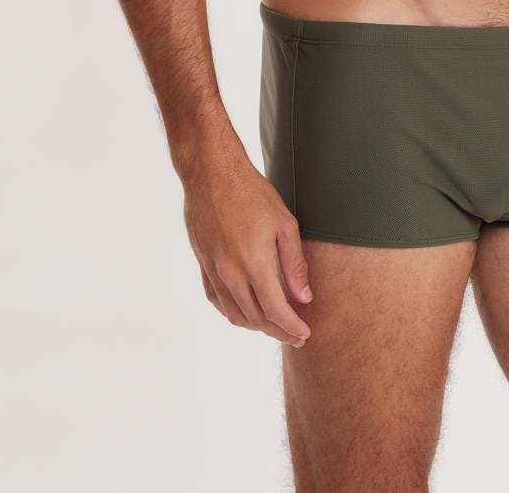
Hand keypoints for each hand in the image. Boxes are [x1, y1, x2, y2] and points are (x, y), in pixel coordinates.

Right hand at [181, 145, 314, 346]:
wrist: (211, 174)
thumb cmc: (251, 193)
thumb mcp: (284, 224)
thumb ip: (294, 264)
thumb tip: (303, 297)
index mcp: (254, 265)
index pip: (276, 311)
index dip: (291, 327)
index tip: (305, 334)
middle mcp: (231, 274)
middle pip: (256, 318)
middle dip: (278, 330)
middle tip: (295, 335)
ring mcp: (214, 271)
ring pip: (235, 314)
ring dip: (256, 325)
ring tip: (274, 325)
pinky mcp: (203, 264)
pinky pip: (217, 300)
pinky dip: (233, 312)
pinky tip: (245, 310)